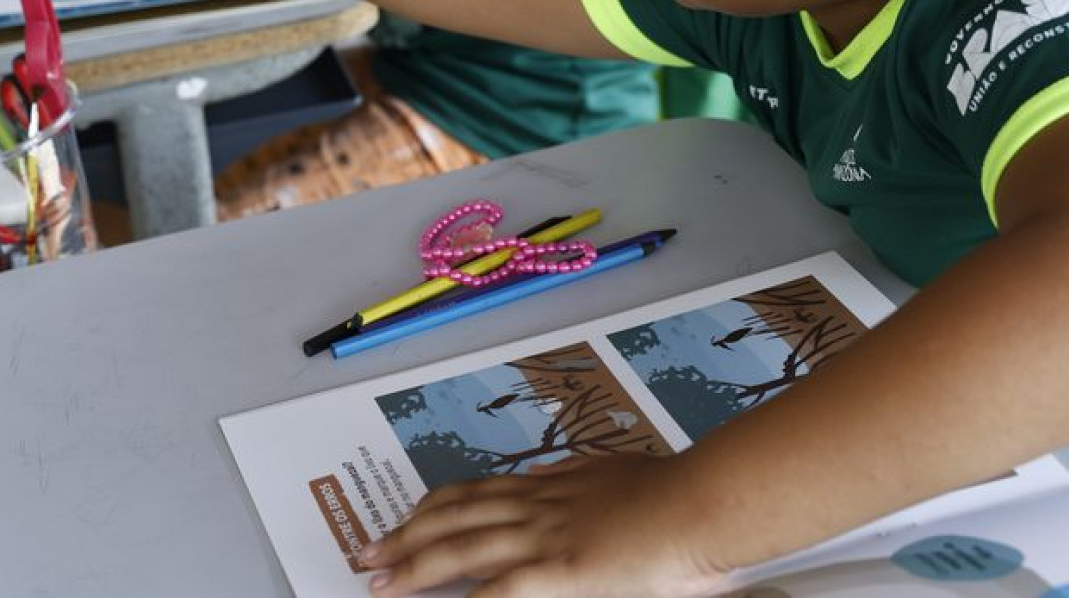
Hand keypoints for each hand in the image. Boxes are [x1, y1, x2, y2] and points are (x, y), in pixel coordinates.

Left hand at [358, 454, 728, 596]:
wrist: (701, 501)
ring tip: (377, 579)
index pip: (479, 492)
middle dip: (405, 534)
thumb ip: (591, 491)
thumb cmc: (679, 496)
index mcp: (553, 484)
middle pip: (453, 515)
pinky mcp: (558, 571)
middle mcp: (537, 505)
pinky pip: (497, 591)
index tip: (411, 515)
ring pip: (458, 547)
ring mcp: (543, 536)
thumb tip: (580, 495)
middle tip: (367, 550)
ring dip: (413, 565)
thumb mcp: (622, 482)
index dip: (437, 506)